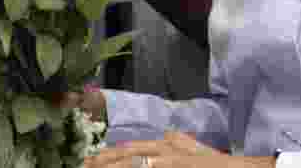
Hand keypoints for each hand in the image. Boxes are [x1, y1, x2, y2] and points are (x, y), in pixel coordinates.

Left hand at [87, 132, 273, 167]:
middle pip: (129, 156)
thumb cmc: (215, 163)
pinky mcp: (177, 166)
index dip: (110, 155)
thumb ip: (179, 142)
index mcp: (169, 145)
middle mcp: (167, 151)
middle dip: (105, 162)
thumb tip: (165, 136)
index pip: (132, 149)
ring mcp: (172, 161)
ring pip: (135, 164)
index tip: (91, 161)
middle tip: (85, 166)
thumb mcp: (195, 148)